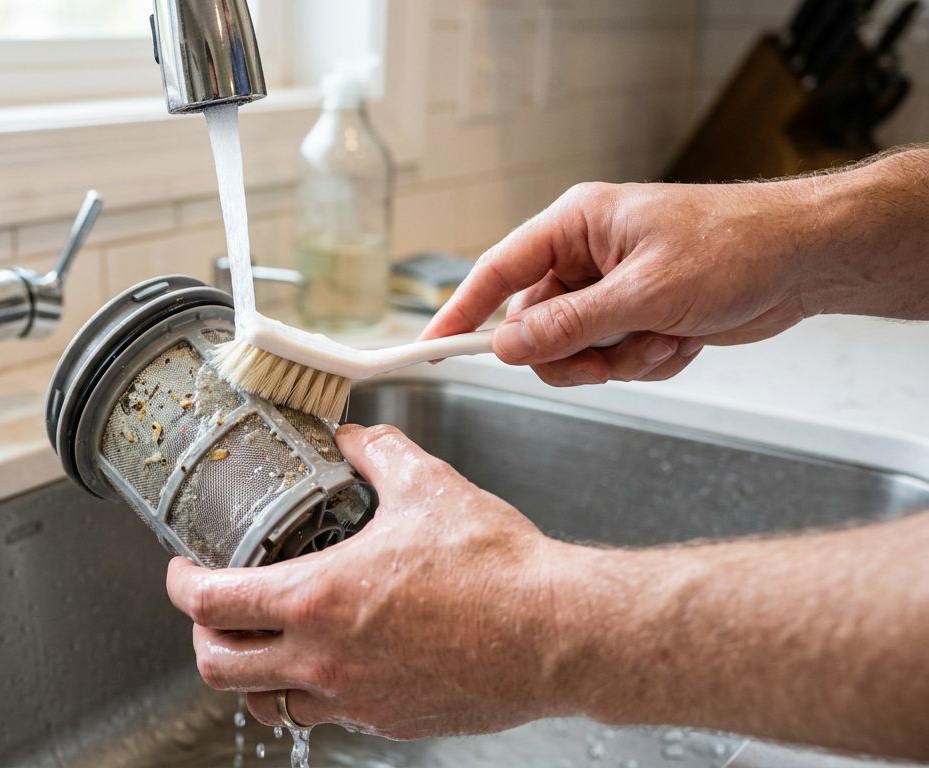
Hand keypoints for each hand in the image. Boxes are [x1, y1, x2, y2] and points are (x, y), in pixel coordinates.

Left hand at [165, 424, 585, 739]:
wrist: (557, 634)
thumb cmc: (498, 570)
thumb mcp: (428, 486)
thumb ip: (378, 455)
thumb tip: (354, 438)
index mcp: (317, 599)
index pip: (211, 603)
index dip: (181, 585)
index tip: (184, 572)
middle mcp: (324, 659)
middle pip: (219, 669)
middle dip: (204, 638)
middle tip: (215, 612)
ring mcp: (356, 698)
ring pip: (270, 702)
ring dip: (256, 673)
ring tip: (269, 642)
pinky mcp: (391, 721)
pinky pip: (330, 714)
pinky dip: (315, 689)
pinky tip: (338, 659)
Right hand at [421, 179, 831, 385]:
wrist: (804, 260)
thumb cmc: (733, 246)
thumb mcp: (644, 292)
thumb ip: (569, 324)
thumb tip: (507, 347)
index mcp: (575, 225)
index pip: (496, 273)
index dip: (459, 314)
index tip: (430, 351)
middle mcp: (586, 255)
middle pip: (535, 326)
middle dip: (572, 354)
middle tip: (605, 360)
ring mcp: (611, 288)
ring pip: (576, 350)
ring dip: (619, 359)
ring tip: (663, 338)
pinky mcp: (638, 316)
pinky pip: (615, 358)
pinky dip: (647, 360)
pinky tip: (683, 338)